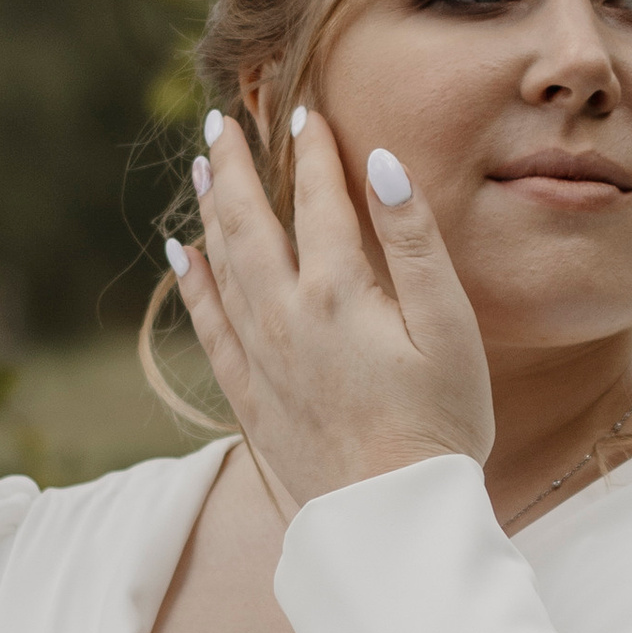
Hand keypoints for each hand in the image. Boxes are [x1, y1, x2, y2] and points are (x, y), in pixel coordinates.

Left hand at [169, 109, 491, 514]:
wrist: (391, 522)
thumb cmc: (440, 426)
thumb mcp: (449, 327)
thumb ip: (415, 242)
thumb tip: (382, 163)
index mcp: (340, 292)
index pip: (321, 200)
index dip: (314, 151)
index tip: (306, 110)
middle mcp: (286, 317)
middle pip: (251, 223)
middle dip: (238, 167)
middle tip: (223, 122)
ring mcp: (261, 359)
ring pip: (222, 266)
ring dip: (211, 212)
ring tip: (203, 169)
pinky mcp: (251, 398)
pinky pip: (209, 326)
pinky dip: (193, 284)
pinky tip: (183, 256)